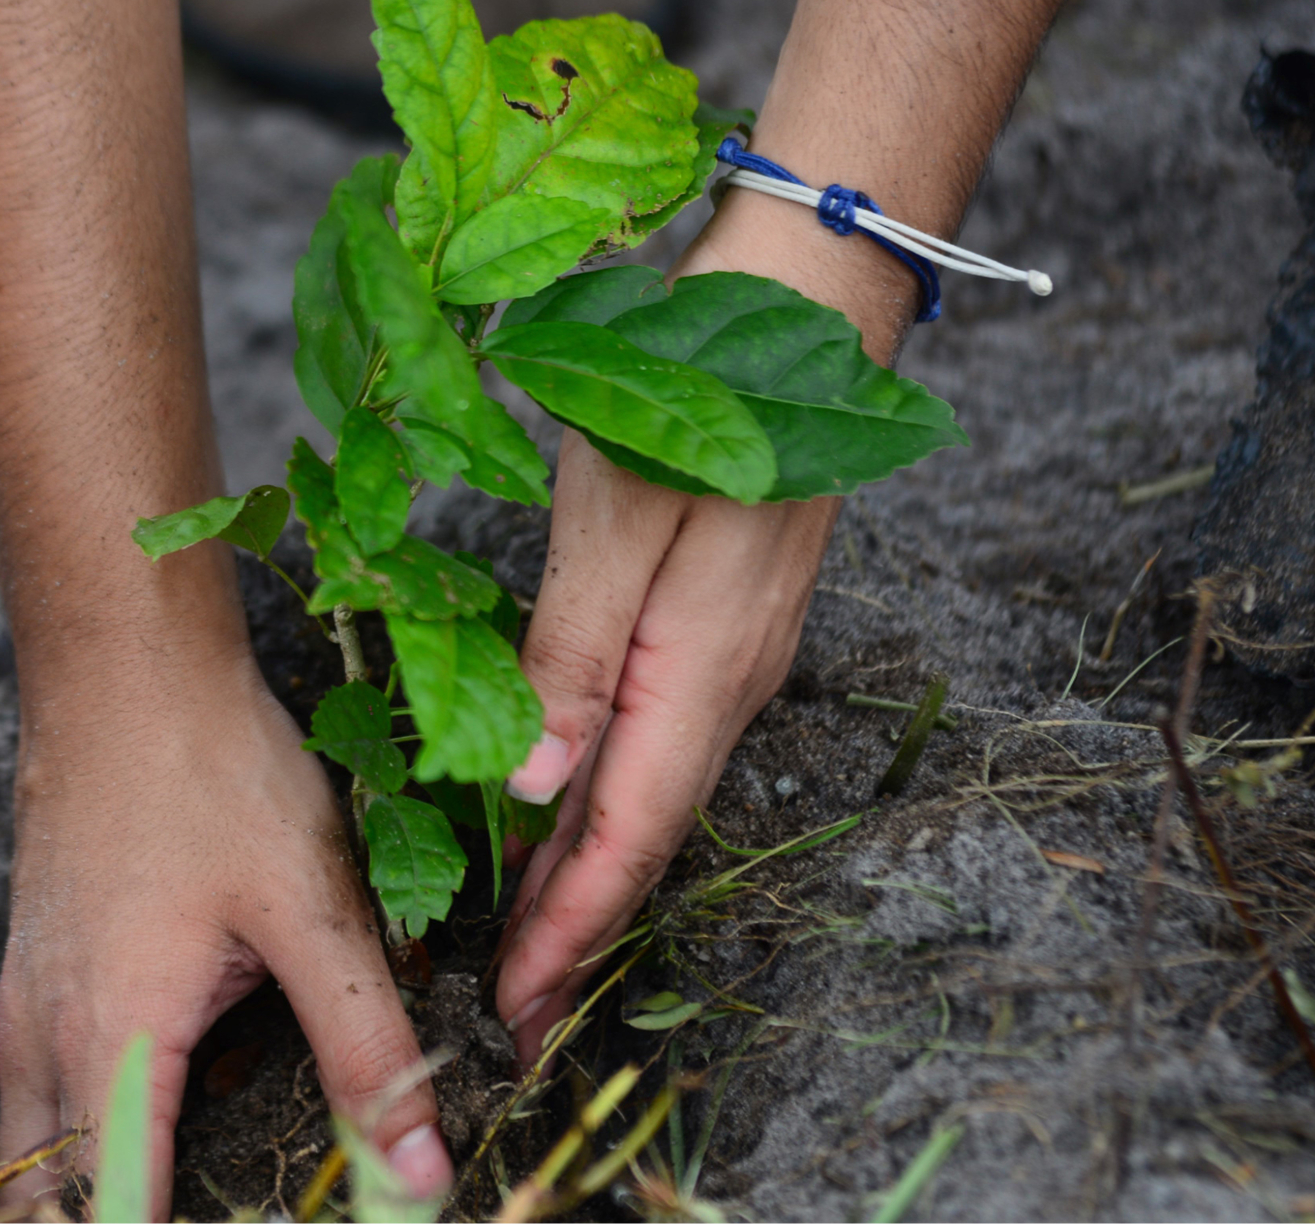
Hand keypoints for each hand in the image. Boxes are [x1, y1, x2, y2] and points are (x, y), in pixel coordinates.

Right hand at [0, 648, 453, 1217]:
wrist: (121, 666)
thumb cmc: (210, 771)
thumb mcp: (311, 912)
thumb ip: (367, 1049)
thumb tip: (419, 1174)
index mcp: (111, 1045)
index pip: (110, 1220)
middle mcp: (42, 1043)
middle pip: (49, 1209)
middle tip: (229, 1208)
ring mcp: (22, 1007)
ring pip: (34, 1156)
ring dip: (91, 1193)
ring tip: (189, 1190)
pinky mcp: (30, 974)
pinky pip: (37, 1097)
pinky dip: (81, 1142)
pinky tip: (162, 1121)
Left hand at [491, 199, 897, 1064]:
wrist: (806, 302)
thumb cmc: (694, 392)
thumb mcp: (613, 522)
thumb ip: (573, 661)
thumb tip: (531, 791)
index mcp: (701, 674)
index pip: (627, 840)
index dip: (568, 932)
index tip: (514, 1013)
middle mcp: (728, 684)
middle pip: (642, 836)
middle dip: (574, 930)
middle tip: (508, 1013)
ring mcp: (733, 654)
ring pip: (649, 794)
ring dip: (586, 873)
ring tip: (522, 940)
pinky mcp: (722, 622)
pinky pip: (657, 743)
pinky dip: (605, 801)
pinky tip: (562, 813)